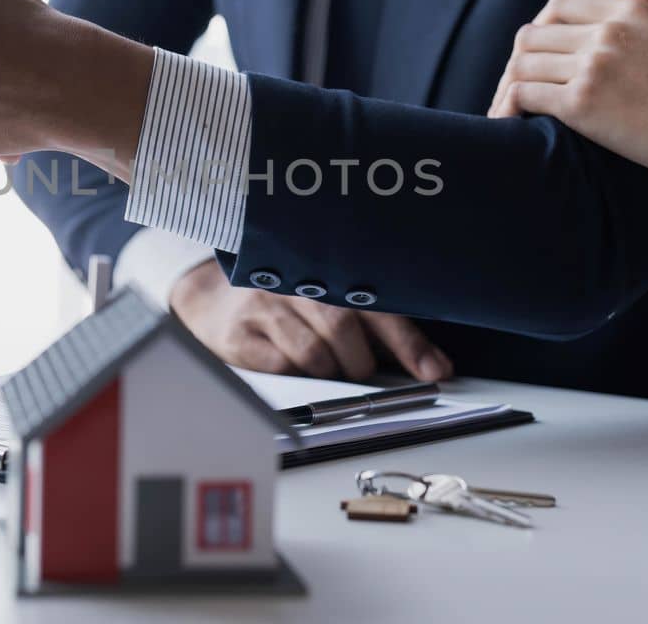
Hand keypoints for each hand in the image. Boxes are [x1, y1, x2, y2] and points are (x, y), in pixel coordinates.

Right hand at [169, 260, 452, 381]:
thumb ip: (375, 325)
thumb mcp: (329, 300)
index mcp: (327, 271)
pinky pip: (280, 367)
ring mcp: (265, 307)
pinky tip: (293, 367)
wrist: (213, 299)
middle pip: (344, 328)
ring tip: (328, 371)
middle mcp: (295, 284)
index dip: (409, 343)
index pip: (378, 307)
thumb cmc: (286, 303)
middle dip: (362, 363)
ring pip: (314, 353)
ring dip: (330, 373)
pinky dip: (296, 376)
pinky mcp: (239, 335)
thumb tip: (430, 365)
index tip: (435, 372)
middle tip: (362, 372)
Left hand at [487, 0, 647, 227]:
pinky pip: (525, 94)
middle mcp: (606, 33)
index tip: (540, 55)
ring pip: (523, 62)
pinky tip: (506, 121)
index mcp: (630, 11)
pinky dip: (508, 106)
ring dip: (507, 84)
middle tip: (515, 84)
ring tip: (505, 106)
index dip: (542, 28)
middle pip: (534, 33)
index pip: (561, 5)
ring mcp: (592, 67)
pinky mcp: (582, 104)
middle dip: (519, 58)